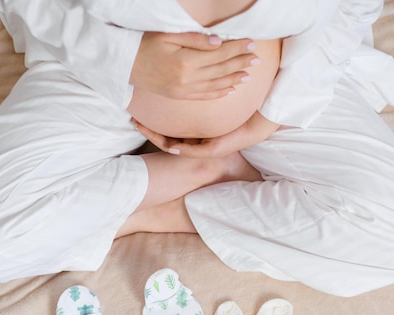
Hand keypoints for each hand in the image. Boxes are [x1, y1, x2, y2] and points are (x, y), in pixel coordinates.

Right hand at [130, 31, 259, 99]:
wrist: (125, 66)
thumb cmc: (144, 45)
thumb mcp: (168, 36)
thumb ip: (194, 39)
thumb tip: (218, 41)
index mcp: (186, 62)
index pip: (218, 54)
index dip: (236, 48)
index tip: (251, 43)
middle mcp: (187, 79)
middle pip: (220, 70)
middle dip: (240, 63)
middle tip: (257, 59)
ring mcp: (184, 91)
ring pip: (215, 86)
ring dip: (233, 80)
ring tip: (248, 75)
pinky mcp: (179, 96)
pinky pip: (204, 96)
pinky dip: (219, 93)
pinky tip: (229, 89)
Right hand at [132, 112, 280, 157]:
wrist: (258, 120)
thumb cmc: (238, 110)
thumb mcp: (212, 101)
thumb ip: (197, 100)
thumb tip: (184, 84)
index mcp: (195, 135)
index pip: (168, 133)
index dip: (152, 126)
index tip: (139, 115)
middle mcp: (197, 145)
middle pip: (166, 142)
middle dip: (149, 132)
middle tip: (135, 121)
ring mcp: (203, 150)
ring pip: (173, 148)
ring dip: (157, 139)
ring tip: (143, 128)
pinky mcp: (212, 150)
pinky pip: (189, 152)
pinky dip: (175, 147)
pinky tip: (168, 142)